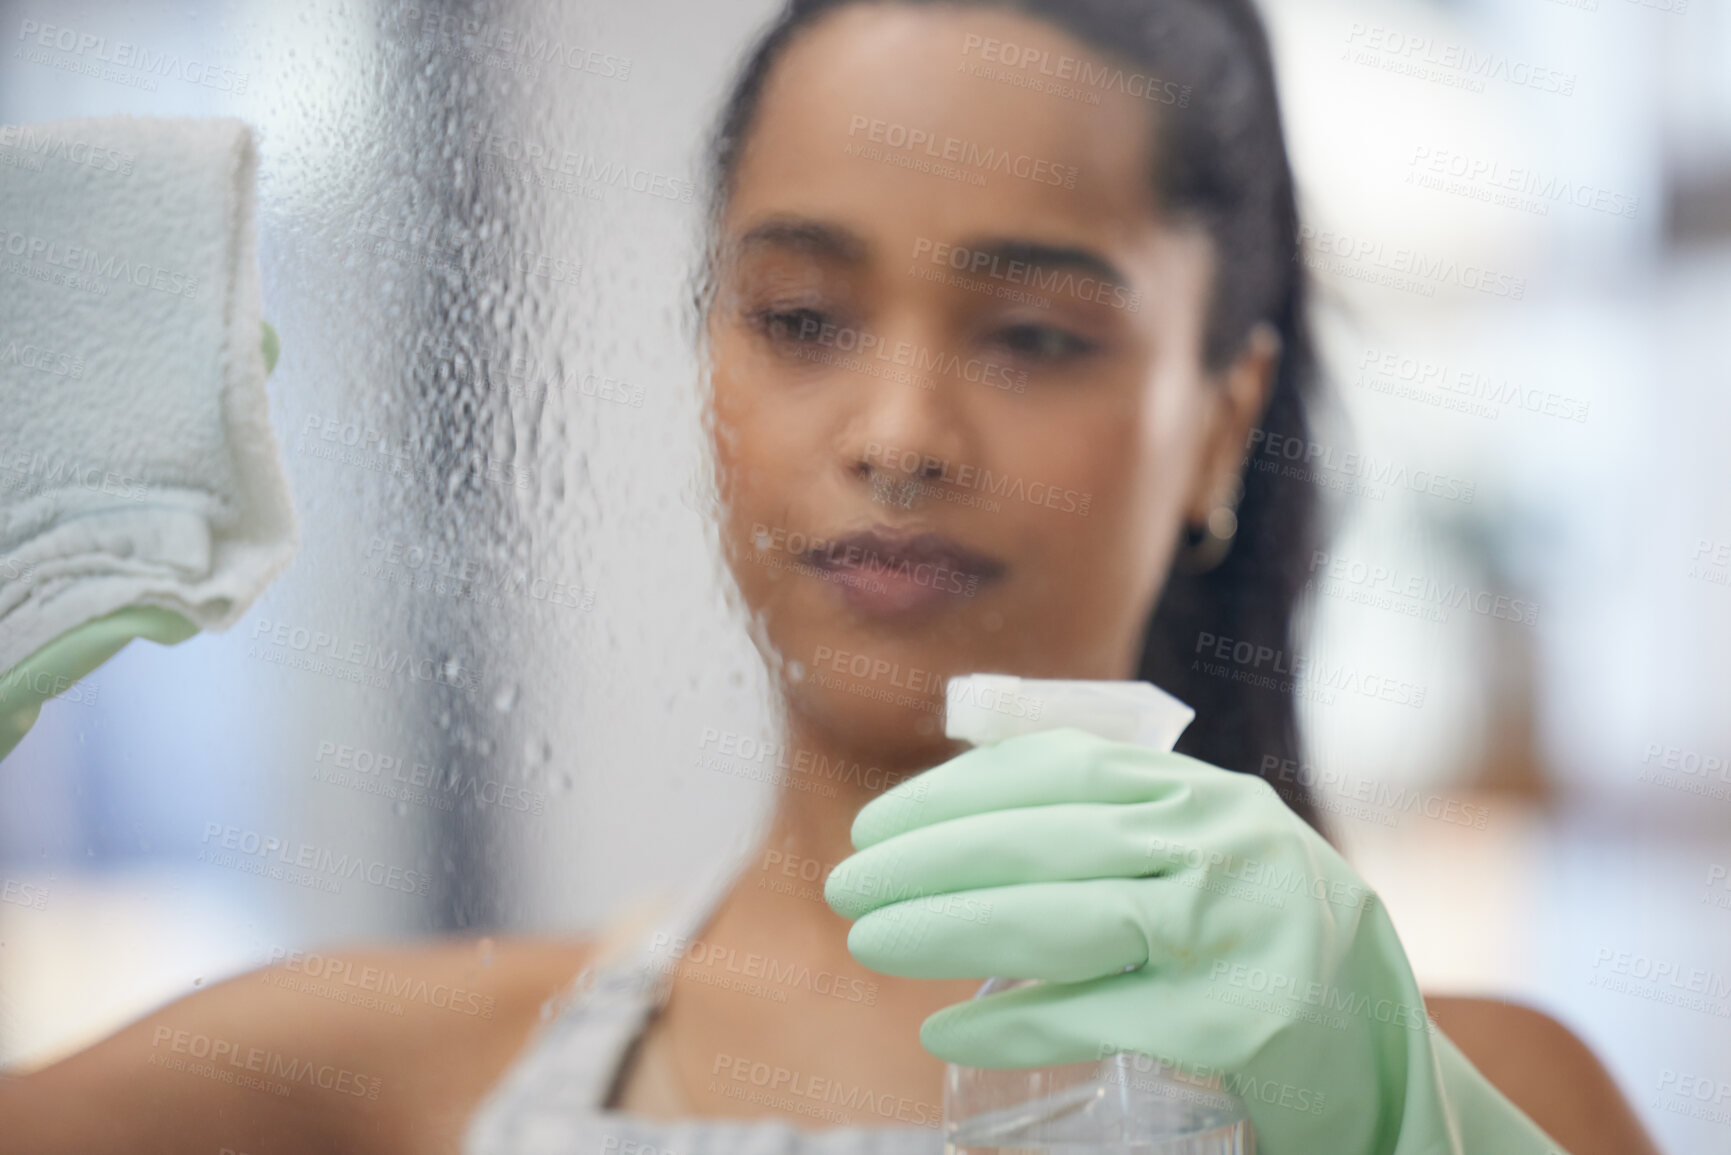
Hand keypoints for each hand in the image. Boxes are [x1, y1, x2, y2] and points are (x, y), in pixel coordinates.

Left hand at [824, 728, 1569, 1154]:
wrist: (1385, 1048)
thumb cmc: (1267, 940)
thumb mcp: (1205, 851)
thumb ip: (1111, 824)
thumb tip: (963, 820)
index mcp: (1205, 792)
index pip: (1060, 768)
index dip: (954, 792)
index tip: (876, 824)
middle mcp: (1224, 844)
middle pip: (1047, 840)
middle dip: (928, 860)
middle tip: (843, 886)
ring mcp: (1234, 932)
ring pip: (1068, 917)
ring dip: (950, 927)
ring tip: (868, 941)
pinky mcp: (1235, 1024)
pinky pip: (1100, 1014)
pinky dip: (1015, 1020)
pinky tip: (944, 1026)